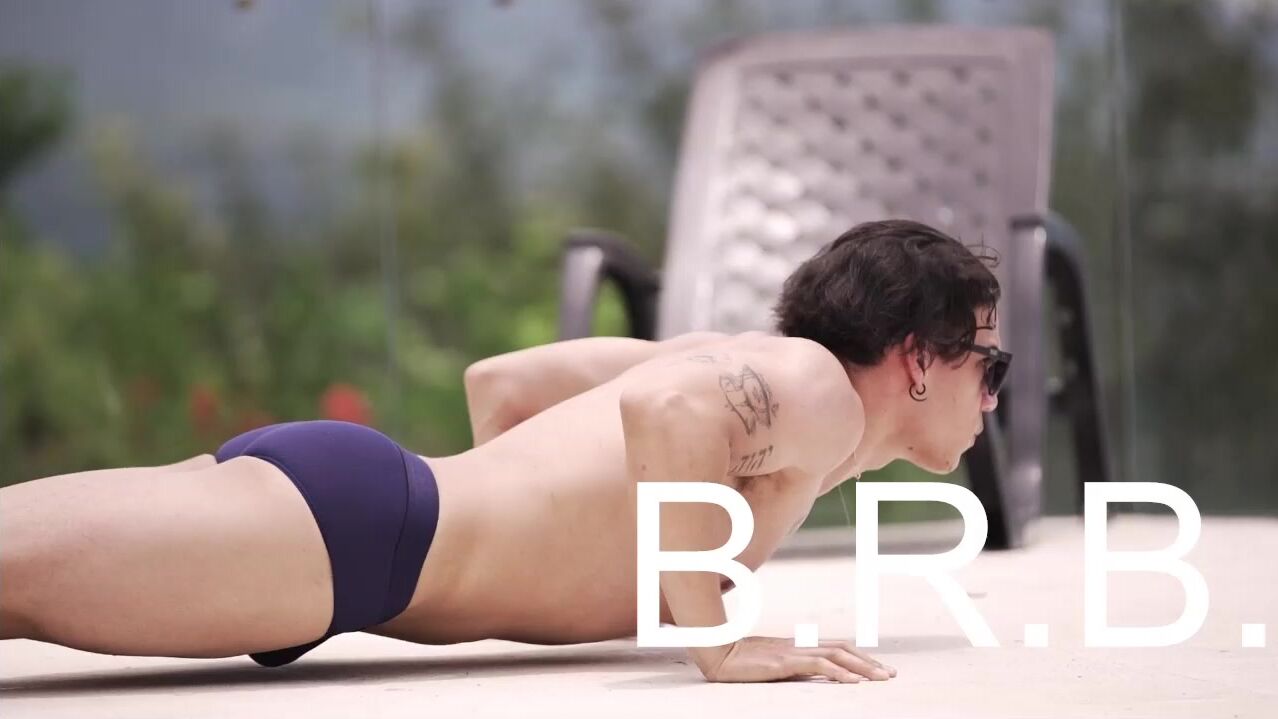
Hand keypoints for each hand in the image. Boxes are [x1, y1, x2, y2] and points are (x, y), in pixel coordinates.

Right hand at [705, 636, 897, 683]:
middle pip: (843, 649)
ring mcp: (792, 652)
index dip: (859, 655)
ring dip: (862, 667)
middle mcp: (799, 645)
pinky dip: (838, 672)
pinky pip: (817, 666)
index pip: (836, 647)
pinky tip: (852, 681)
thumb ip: (790, 663)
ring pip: (836, 656)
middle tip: (891, 674)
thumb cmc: (739, 658)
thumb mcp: (770, 661)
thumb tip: (808, 671)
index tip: (878, 667)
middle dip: (869, 662)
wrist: (716, 652)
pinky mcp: (784, 662)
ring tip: (881, 679)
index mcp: (797, 645)